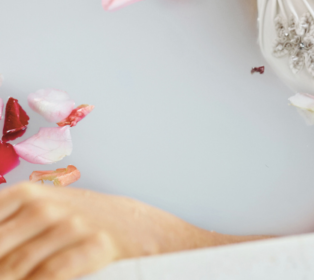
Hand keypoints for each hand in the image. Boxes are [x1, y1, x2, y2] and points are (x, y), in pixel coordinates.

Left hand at [0, 182, 209, 279]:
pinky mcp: (94, 246)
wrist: (143, 230)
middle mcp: (43, 206)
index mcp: (24, 196)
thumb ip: (9, 229)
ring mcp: (69, 225)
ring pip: (13, 268)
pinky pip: (49, 275)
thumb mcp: (43, 216)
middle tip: (1, 275)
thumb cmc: (82, 228)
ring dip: (10, 278)